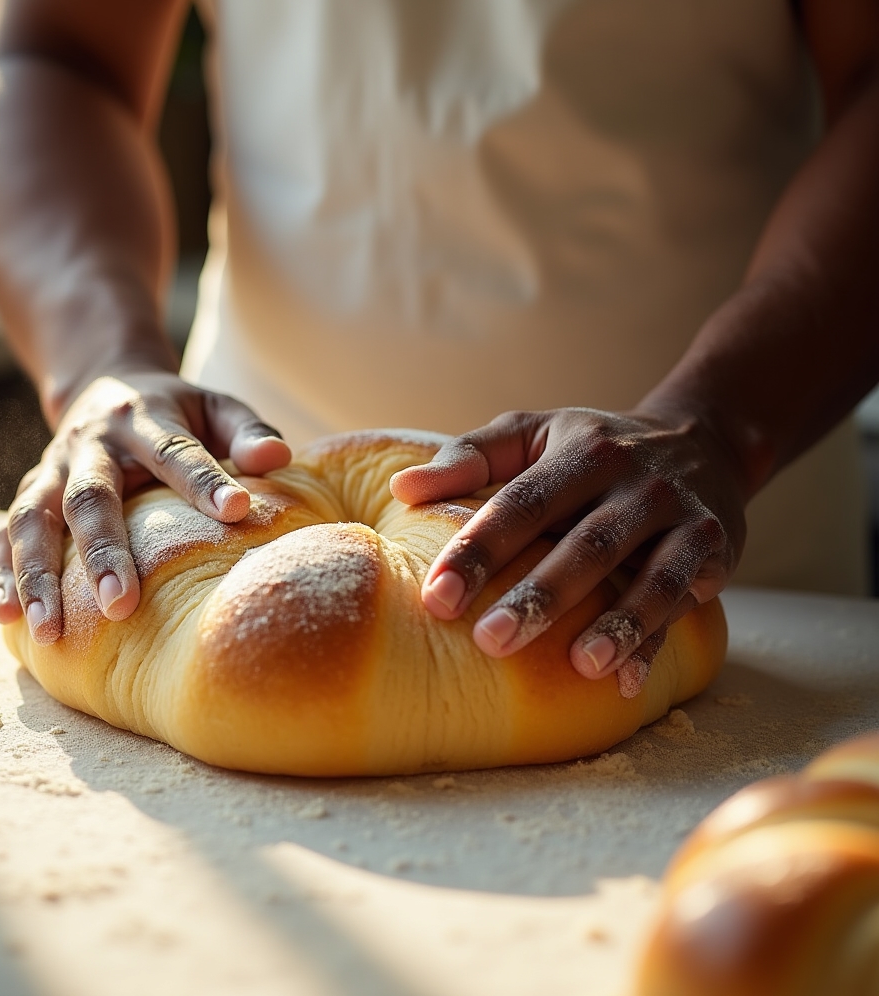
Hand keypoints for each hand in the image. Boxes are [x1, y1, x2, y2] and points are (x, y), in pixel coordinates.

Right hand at [0, 371, 290, 643]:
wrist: (106, 383)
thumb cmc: (177, 411)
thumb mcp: (215, 407)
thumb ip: (246, 432)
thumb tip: (278, 458)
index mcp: (146, 419)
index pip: (176, 451)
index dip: (205, 481)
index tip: (235, 511)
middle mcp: (93, 444)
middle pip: (91, 496)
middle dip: (103, 551)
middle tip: (121, 604)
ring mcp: (54, 468)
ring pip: (33, 519)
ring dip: (37, 575)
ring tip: (49, 630)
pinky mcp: (32, 491)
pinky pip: (6, 533)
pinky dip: (2, 574)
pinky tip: (7, 619)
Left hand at [389, 408, 745, 696]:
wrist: (701, 438)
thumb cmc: (593, 446)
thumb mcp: (535, 432)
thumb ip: (471, 456)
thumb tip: (402, 489)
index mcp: (582, 453)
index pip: (523, 502)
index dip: (480, 548)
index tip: (436, 596)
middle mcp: (635, 482)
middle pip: (584, 545)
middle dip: (539, 595)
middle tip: (490, 642)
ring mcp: (680, 517)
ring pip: (649, 576)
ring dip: (616, 624)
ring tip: (577, 665)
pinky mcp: (714, 550)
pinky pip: (683, 601)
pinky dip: (656, 642)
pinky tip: (623, 684)